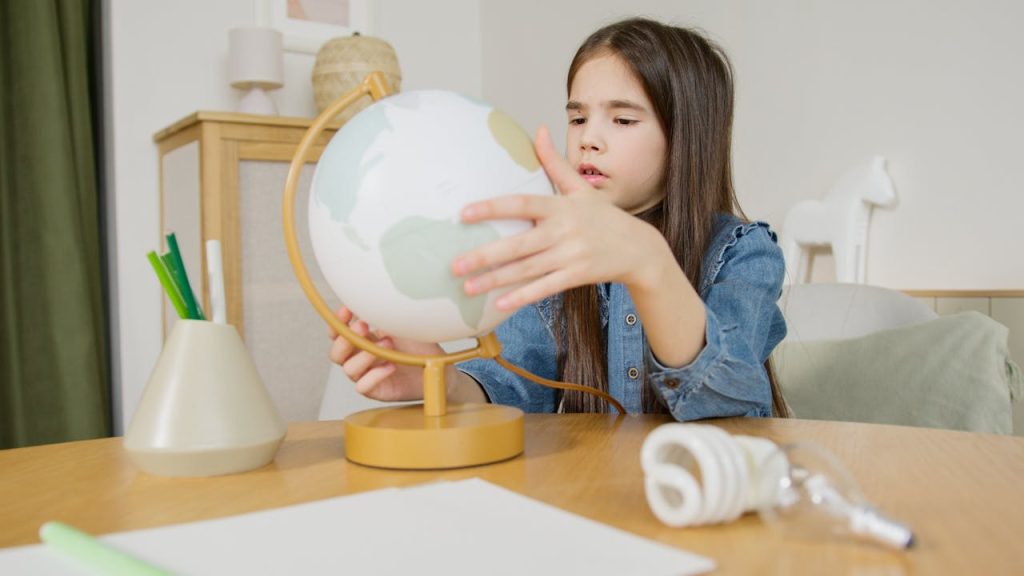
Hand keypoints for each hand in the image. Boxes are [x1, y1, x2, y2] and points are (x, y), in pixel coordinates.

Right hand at [327, 307, 445, 401]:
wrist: (436, 368)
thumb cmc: (417, 347)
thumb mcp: (400, 326)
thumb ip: (382, 317)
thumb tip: (371, 300)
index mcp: (362, 340)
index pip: (338, 333)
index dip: (337, 323)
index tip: (346, 310)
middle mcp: (360, 358)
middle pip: (336, 354)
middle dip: (346, 340)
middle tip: (364, 327)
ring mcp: (366, 375)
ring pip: (348, 369)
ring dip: (365, 356)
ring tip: (388, 344)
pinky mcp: (376, 391)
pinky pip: (363, 387)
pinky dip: (375, 376)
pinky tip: (391, 366)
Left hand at [452, 126, 664, 310]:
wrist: (639, 249)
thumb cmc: (604, 217)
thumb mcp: (582, 188)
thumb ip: (556, 163)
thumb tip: (538, 130)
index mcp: (561, 205)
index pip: (521, 203)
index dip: (492, 208)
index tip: (462, 214)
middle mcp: (564, 229)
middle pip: (518, 244)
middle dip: (484, 255)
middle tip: (454, 265)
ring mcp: (571, 254)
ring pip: (527, 269)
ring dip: (495, 280)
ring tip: (466, 287)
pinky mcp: (578, 275)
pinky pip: (545, 288)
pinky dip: (523, 297)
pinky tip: (500, 305)